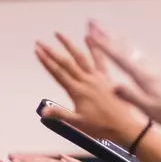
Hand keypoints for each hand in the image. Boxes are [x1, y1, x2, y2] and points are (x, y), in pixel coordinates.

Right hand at [34, 31, 148, 146]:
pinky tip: (88, 37)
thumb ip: (60, 115)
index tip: (37, 51)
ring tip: (58, 34)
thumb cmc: (100, 127)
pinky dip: (93, 48)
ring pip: (80, 57)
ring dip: (69, 44)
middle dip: (51, 51)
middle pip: (65, 63)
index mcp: (77, 91)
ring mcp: (96, 77)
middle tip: (40, 41)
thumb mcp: (78, 124)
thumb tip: (43, 112)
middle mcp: (86, 81)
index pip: (58, 73)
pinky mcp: (106, 77)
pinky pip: (99, 59)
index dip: (46, 62)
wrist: (123, 125)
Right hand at [85, 22, 160, 137]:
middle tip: (92, 22)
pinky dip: (126, 48)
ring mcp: (153, 69)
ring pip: (130, 50)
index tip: (90, 33)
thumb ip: (131, 96)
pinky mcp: (157, 74)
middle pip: (123, 48)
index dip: (103, 45)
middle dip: (106, 35)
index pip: (119, 57)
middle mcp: (147, 68)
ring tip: (104, 30)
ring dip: (115, 39)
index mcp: (143, 76)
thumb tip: (113, 86)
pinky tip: (127, 47)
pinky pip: (137, 56)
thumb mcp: (150, 108)